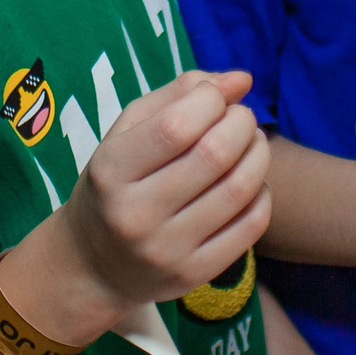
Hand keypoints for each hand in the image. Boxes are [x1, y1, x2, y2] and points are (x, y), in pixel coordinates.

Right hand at [43, 70, 271, 337]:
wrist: (93, 265)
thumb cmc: (114, 184)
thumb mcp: (127, 133)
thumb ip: (178, 95)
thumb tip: (242, 79)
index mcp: (110, 171)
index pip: (177, 126)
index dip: (210, 100)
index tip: (213, 98)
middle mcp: (135, 215)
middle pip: (215, 155)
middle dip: (241, 123)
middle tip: (241, 117)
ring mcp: (167, 250)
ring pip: (239, 189)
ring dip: (258, 153)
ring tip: (251, 142)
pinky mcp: (195, 274)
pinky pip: (251, 225)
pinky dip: (262, 193)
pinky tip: (249, 183)